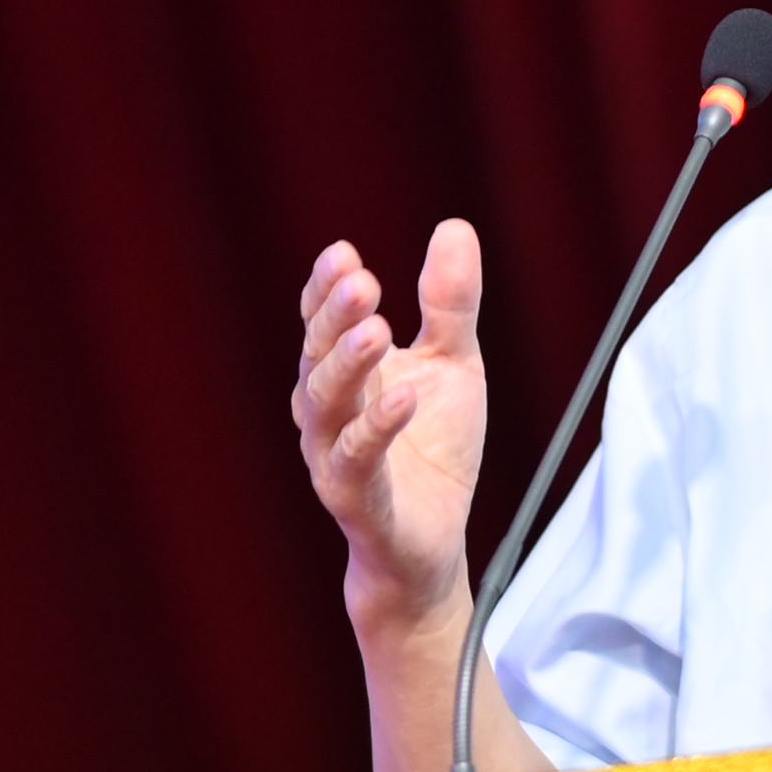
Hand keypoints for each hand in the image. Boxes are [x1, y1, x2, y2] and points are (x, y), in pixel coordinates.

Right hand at [292, 222, 488, 641]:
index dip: (325, 290)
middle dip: (334, 316)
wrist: (432, 543)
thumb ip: (450, 304)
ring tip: (375, 327)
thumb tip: (454, 227)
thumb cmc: (433, 451)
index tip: (343, 254)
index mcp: (344, 373)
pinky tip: (403, 397)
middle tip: (359, 281)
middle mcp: (326, 411)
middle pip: (317, 355)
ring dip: (346, 364)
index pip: (322, 322)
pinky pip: (355, 461)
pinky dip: (375, 427)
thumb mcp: (454, 364)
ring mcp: (333, 456)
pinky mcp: (356, 500)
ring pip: (324, 405)